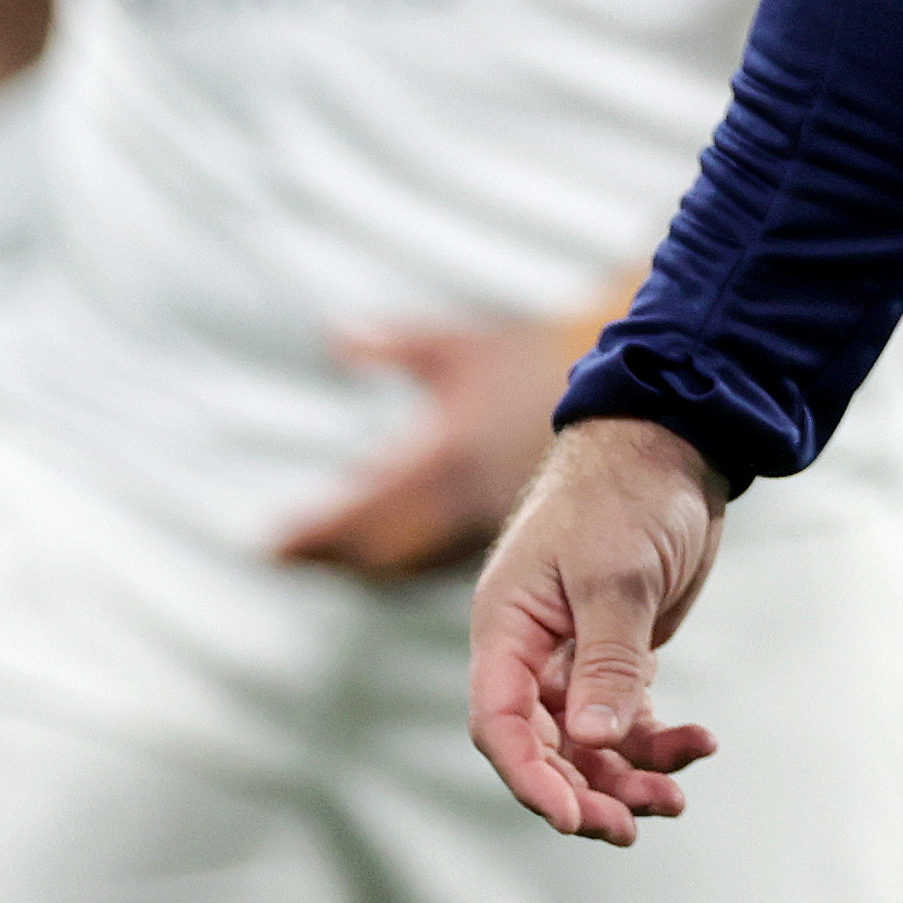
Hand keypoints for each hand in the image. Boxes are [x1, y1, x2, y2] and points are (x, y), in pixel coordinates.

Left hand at [274, 318, 580, 579]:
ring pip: (415, 563)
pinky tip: (407, 550)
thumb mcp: (459, 349)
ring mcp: (490, 525)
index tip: (269, 545)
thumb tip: (335, 337)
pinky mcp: (521, 542)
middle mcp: (461, 506)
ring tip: (336, 559)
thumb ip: (393, 346)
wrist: (633, 395)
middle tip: (290, 555)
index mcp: (441, 463)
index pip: (359, 513)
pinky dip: (414, 560)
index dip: (311, 533)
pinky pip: (448, 560)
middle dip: (335, 556)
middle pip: (382, 553)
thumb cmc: (539, 361)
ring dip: (373, 565)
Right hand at [465, 417, 728, 845]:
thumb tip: (589, 743)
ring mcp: (574, 657)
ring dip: (629, 777)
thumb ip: (605, 661)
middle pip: (545, 748)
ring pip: (589, 744)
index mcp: (507, 629)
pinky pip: (627, 719)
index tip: (573, 818)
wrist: (672, 446)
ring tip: (677, 798)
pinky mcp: (617, 654)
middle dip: (587, 792)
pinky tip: (700, 743)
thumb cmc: (627, 496)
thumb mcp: (617, 577)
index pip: (501, 725)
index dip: (530, 779)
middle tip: (634, 825)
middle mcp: (531, 651)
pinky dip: (659, 740)